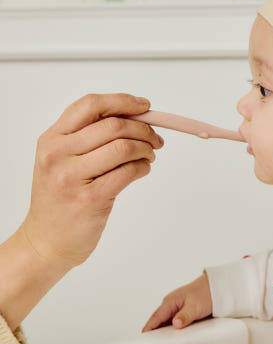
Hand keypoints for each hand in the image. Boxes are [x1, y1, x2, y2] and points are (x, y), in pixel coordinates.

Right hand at [21, 93, 163, 268]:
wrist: (46, 242)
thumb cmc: (60, 199)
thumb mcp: (62, 160)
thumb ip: (90, 137)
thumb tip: (135, 117)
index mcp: (52, 139)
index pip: (91, 105)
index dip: (123, 101)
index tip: (144, 106)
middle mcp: (58, 154)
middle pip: (113, 125)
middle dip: (143, 129)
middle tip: (155, 138)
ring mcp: (72, 177)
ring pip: (124, 147)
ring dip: (146, 148)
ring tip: (149, 156)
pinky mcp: (91, 199)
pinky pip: (129, 172)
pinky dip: (143, 167)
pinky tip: (142, 170)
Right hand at [142, 272, 212, 331]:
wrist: (215, 287)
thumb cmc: (205, 293)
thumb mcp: (195, 306)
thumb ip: (185, 316)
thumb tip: (175, 324)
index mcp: (170, 302)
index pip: (155, 317)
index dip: (148, 329)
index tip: (143, 339)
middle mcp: (170, 305)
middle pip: (158, 322)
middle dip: (155, 333)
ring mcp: (176, 309)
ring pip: (166, 323)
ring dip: (164, 332)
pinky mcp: (182, 313)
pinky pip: (173, 323)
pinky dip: (172, 330)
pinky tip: (175, 338)